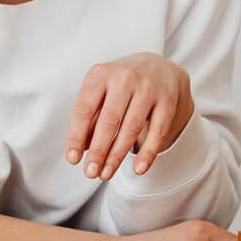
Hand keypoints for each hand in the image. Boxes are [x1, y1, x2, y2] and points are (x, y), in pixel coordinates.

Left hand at [66, 53, 193, 181]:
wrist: (158, 66)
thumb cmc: (119, 85)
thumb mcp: (100, 92)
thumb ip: (89, 118)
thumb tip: (80, 149)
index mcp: (100, 74)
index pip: (84, 109)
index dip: (76, 136)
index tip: (72, 160)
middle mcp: (124, 77)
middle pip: (109, 120)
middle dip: (99, 150)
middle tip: (90, 173)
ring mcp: (149, 87)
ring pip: (132, 126)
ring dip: (118, 154)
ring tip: (106, 174)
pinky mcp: (168, 99)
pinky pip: (158, 130)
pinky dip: (148, 152)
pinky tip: (138, 169)